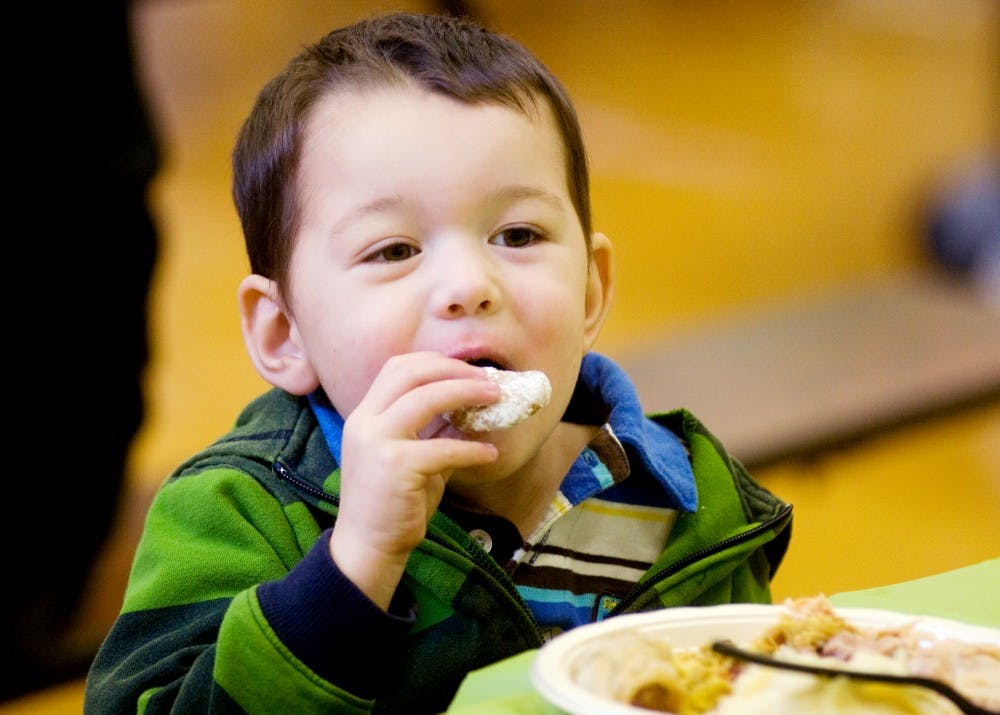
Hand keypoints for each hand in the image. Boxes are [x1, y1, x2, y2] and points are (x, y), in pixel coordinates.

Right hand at [329, 352, 499, 609]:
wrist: (368, 547)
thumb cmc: (393, 503)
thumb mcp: (410, 456)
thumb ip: (432, 430)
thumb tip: (473, 408)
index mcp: (365, 415)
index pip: (398, 367)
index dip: (436, 362)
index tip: (468, 369)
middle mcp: (365, 422)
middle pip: (411, 372)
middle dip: (454, 370)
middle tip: (489, 380)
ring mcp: (377, 442)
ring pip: (426, 398)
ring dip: (466, 393)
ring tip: (496, 399)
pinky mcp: (395, 467)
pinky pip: (444, 447)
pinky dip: (471, 448)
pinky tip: (488, 454)